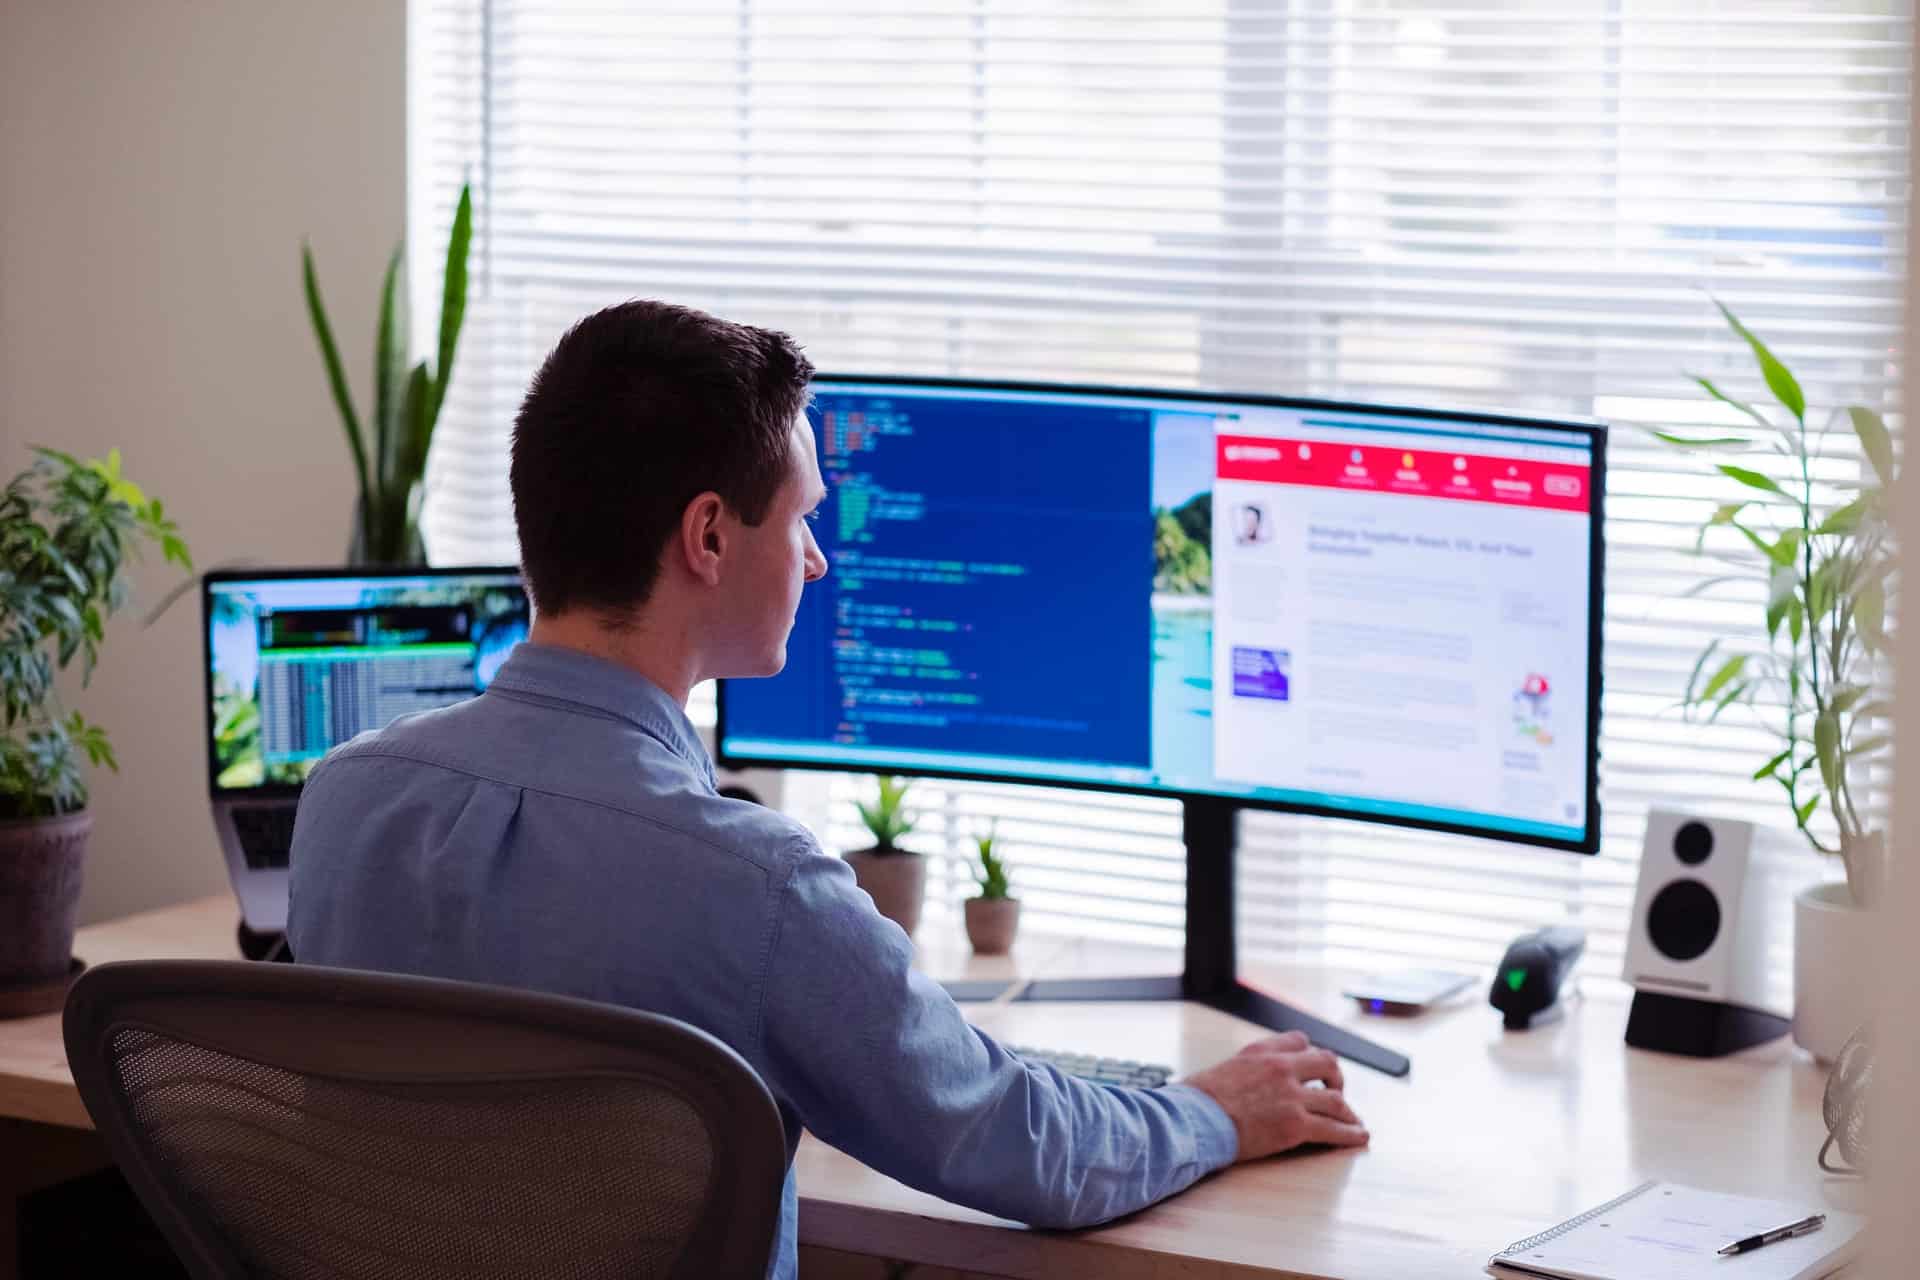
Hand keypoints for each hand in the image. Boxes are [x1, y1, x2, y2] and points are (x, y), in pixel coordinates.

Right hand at [1181, 1031, 1368, 1161]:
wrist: (1194, 1120)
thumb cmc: (1198, 1100)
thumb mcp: (1223, 1067)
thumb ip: (1245, 1068)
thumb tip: (1245, 1078)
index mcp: (1262, 1051)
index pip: (1299, 1041)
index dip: (1309, 1055)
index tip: (1313, 1068)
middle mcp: (1281, 1068)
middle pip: (1327, 1063)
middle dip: (1337, 1078)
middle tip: (1337, 1091)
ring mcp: (1291, 1096)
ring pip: (1335, 1099)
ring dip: (1348, 1112)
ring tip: (1353, 1121)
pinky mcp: (1295, 1125)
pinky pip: (1333, 1129)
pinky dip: (1350, 1134)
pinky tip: (1359, 1137)